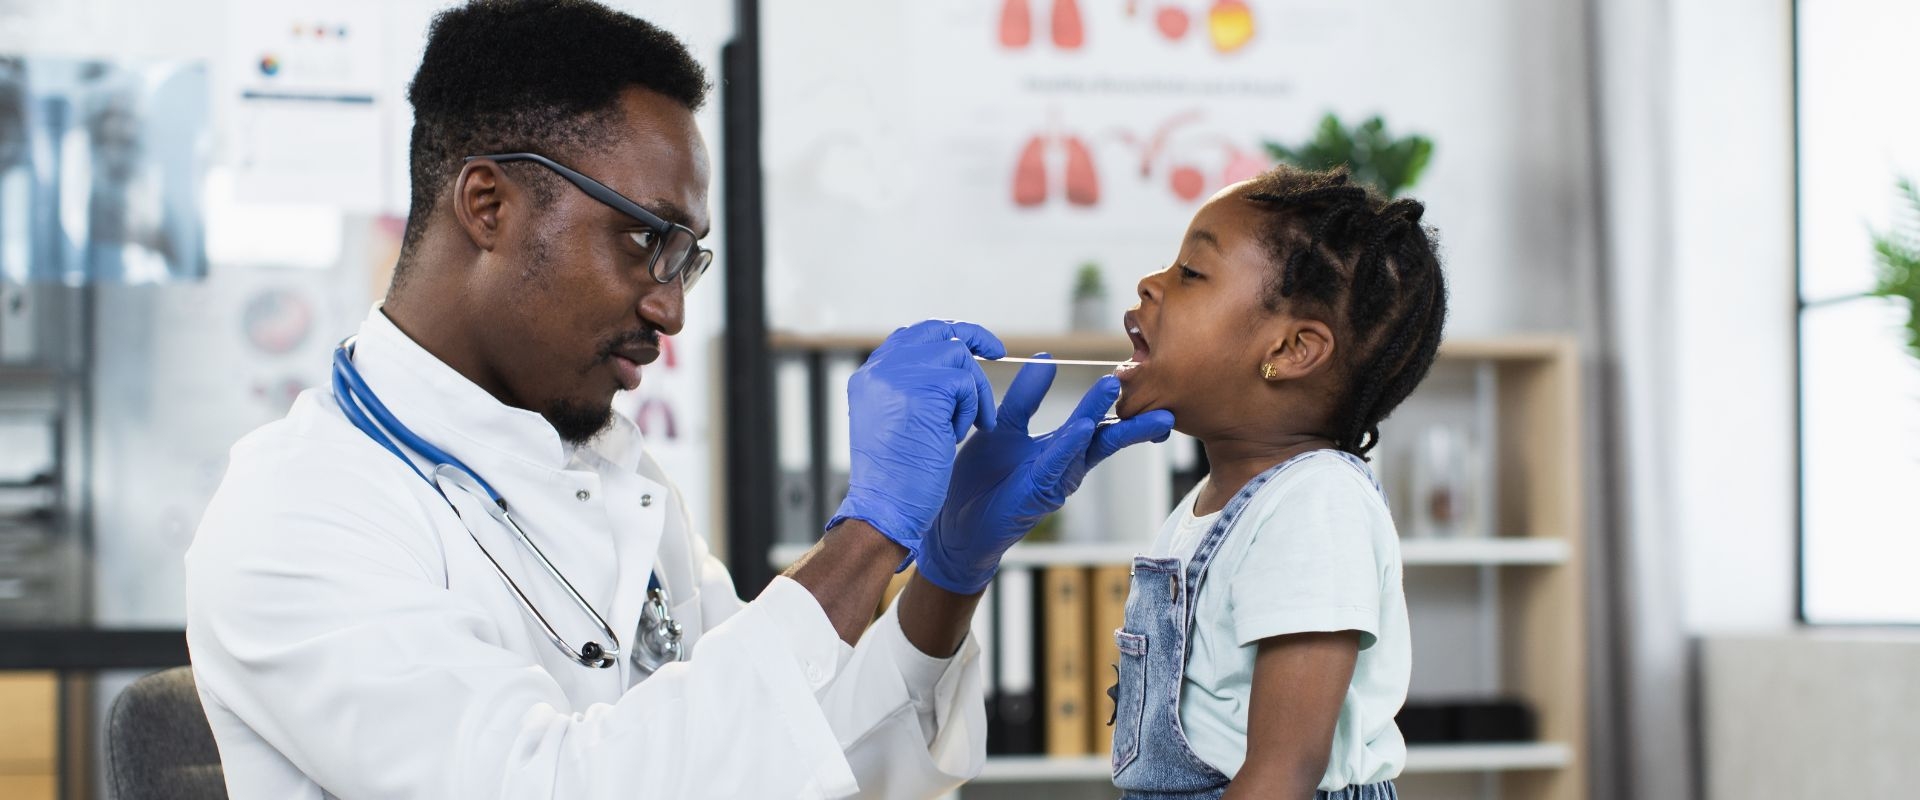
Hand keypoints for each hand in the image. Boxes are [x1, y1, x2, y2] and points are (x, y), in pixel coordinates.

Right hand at [828, 320, 1004, 561]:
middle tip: (998, 352)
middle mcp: (881, 367)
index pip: (912, 336)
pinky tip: (953, 436)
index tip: (973, 349)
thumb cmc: (894, 478)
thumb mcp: (891, 421)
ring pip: (959, 356)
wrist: (886, 507)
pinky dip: (970, 410)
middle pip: (937, 331)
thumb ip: (909, 388)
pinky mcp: (926, 387)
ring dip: (972, 392)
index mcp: (869, 375)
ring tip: (962, 427)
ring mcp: (901, 373)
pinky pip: (966, 383)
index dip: (946, 336)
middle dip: (974, 337)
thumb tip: (945, 361)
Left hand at [915, 359, 1176, 593]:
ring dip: (1099, 417)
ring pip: (1083, 445)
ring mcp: (1053, 480)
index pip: (1095, 421)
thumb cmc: (982, 479)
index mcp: (1060, 448)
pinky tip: (1082, 427)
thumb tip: (1046, 357)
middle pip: (1104, 436)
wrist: (956, 522)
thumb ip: (1026, 396)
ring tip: (1111, 389)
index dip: (1114, 403)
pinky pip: (1057, 465)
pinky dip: (1070, 446)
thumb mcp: (1004, 425)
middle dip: (1130, 419)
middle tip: (1156, 399)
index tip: (1134, 381)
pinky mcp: (1036, 493)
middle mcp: (1064, 464)